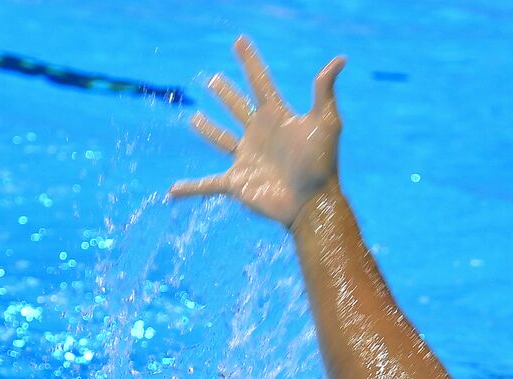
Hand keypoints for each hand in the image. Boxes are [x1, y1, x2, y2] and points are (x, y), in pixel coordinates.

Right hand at [168, 36, 345, 227]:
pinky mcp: (237, 183)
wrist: (313, 203)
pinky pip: (208, 185)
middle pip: (238, 108)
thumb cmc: (321, 164)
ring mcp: (246, 159)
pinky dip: (190, 189)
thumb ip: (324, 91)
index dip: (250, 62)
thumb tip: (340, 59)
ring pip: (222, 139)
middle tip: (213, 79)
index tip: (239, 42)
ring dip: (208, 130)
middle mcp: (259, 135)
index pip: (260, 82)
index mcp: (276, 117)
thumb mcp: (325, 123)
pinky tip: (172, 191)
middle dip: (226, 94)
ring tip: (195, 119)